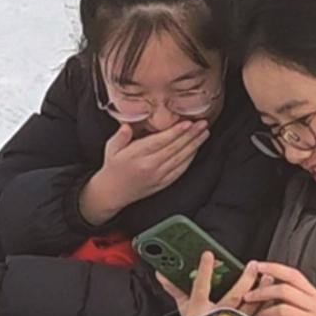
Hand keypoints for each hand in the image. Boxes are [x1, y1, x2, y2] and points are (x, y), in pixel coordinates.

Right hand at [78, 119, 209, 224]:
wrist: (112, 193)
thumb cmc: (113, 167)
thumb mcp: (111, 148)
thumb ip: (120, 136)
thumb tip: (127, 126)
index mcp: (136, 156)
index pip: (160, 142)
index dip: (175, 132)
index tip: (187, 123)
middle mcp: (150, 166)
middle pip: (175, 148)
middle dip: (191, 135)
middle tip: (203, 124)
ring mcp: (158, 176)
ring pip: (181, 159)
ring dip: (194, 145)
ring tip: (204, 133)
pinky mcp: (163, 183)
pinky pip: (180, 170)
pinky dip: (190, 159)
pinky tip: (196, 149)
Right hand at [155, 250, 257, 315]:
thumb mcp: (183, 310)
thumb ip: (175, 289)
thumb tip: (162, 274)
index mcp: (199, 312)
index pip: (200, 288)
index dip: (203, 271)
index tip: (208, 255)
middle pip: (233, 296)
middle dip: (244, 279)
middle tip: (252, 264)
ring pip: (250, 307)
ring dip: (260, 291)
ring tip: (267, 276)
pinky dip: (266, 308)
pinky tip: (272, 298)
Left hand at [240, 261, 315, 315]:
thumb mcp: (312, 304)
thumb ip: (295, 293)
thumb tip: (269, 280)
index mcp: (313, 293)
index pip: (293, 275)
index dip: (275, 268)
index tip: (258, 266)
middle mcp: (314, 304)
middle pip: (284, 291)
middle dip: (262, 292)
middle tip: (248, 296)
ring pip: (283, 310)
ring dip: (265, 313)